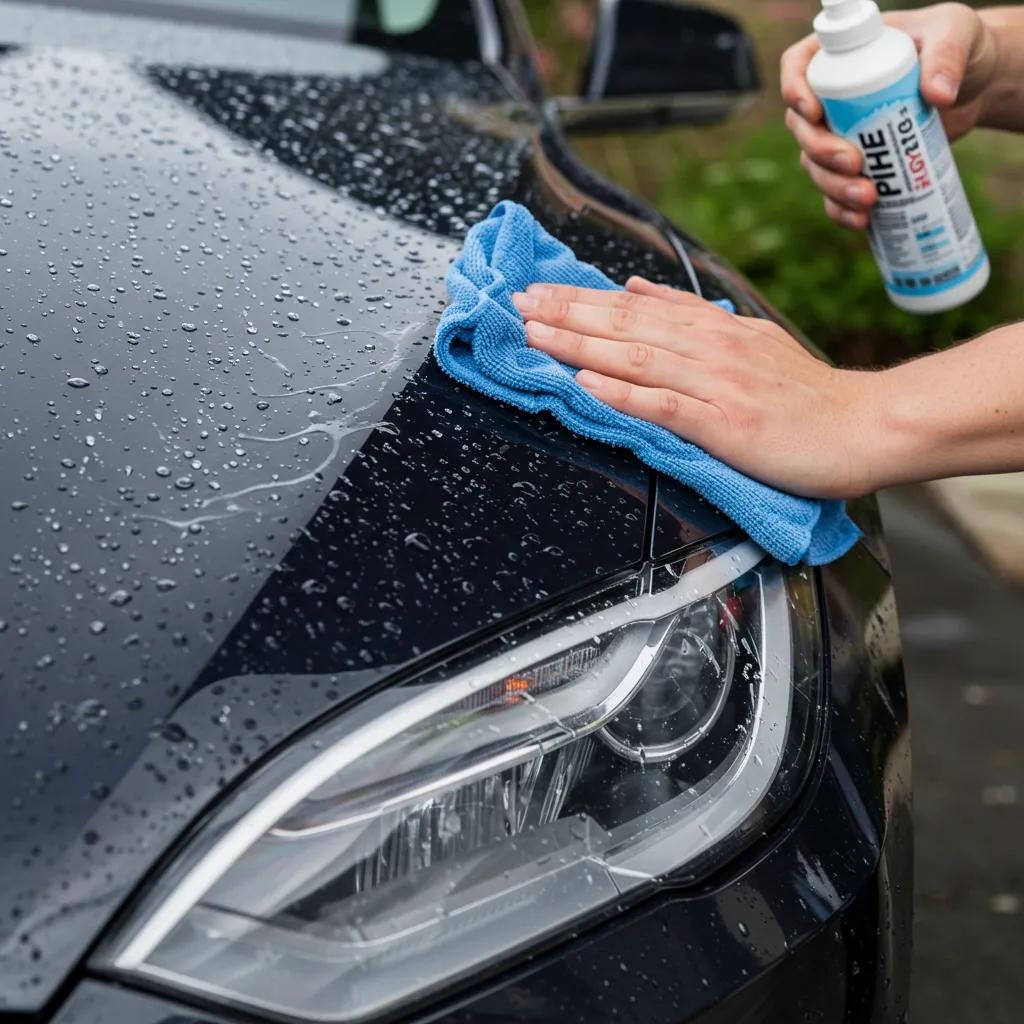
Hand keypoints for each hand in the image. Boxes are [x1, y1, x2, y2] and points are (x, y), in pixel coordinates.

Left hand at [512, 278, 888, 500]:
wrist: (863, 426)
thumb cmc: (806, 394)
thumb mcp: (749, 336)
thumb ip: (691, 314)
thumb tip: (638, 286)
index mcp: (712, 329)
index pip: (634, 305)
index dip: (581, 298)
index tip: (538, 292)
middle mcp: (709, 347)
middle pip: (625, 323)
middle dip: (565, 312)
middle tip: (517, 303)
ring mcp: (716, 384)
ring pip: (636, 356)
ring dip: (580, 343)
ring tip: (535, 335)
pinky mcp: (725, 422)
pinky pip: (664, 405)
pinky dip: (623, 392)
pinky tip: (587, 383)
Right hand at [781, 2, 999, 229]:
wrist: (976, 87)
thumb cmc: (960, 47)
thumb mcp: (957, 33)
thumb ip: (948, 54)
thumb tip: (937, 96)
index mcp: (842, 56)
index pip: (798, 65)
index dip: (794, 89)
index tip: (815, 113)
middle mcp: (831, 97)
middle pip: (803, 128)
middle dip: (821, 153)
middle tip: (854, 164)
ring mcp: (840, 135)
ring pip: (815, 167)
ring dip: (833, 188)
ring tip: (868, 199)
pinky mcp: (856, 166)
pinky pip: (834, 194)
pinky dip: (842, 210)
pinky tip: (861, 220)